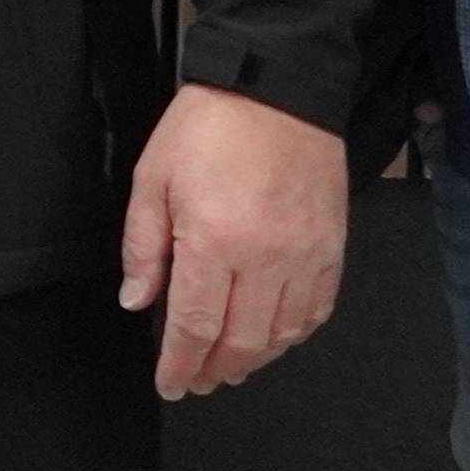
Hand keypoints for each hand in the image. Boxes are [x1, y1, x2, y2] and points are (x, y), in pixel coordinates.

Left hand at [119, 83, 349, 397]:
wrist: (277, 86)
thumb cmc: (207, 127)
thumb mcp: (154, 176)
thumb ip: (143, 245)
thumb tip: (137, 300)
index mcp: (212, 242)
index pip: (193, 327)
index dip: (179, 364)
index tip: (170, 384)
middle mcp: (264, 260)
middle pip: (240, 342)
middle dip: (214, 370)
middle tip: (197, 381)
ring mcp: (305, 257)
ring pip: (280, 335)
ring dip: (253, 360)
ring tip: (229, 365)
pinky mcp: (332, 249)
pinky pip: (316, 311)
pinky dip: (293, 335)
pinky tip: (274, 337)